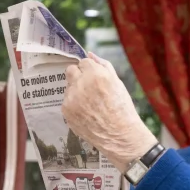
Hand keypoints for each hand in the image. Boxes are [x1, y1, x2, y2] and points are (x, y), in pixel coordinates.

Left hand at [62, 52, 156, 172]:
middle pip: (71, 70)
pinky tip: (86, 112)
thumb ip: (103, 65)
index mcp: (96, 74)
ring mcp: (71, 98)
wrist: (119, 135)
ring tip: (91, 104)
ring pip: (68, 87)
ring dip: (76, 91)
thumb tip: (90, 54)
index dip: (90, 70)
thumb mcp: (118, 83)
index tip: (96, 78)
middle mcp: (81, 84)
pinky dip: (74, 104)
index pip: (83, 61)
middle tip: (89, 88)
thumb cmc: (122, 109)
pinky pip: (67, 101)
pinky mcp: (66, 111)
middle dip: (79, 76)